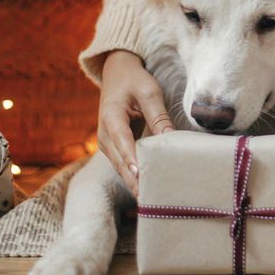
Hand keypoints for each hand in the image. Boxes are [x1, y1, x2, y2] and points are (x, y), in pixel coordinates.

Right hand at [98, 50, 174, 195]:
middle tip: (152, 200)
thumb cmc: (134, 81)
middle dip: (135, 181)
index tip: (141, 177)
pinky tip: (148, 189)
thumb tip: (170, 140)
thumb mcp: (149, 92)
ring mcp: (107, 143)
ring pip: (121, 168)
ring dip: (135, 183)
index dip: (132, 160)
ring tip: (152, 200)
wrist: (117, 74)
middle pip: (120, 162)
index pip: (123, 141)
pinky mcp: (114, 148)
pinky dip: (134, 177)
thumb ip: (158, 116)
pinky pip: (124, 165)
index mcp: (111, 116)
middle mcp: (104, 134)